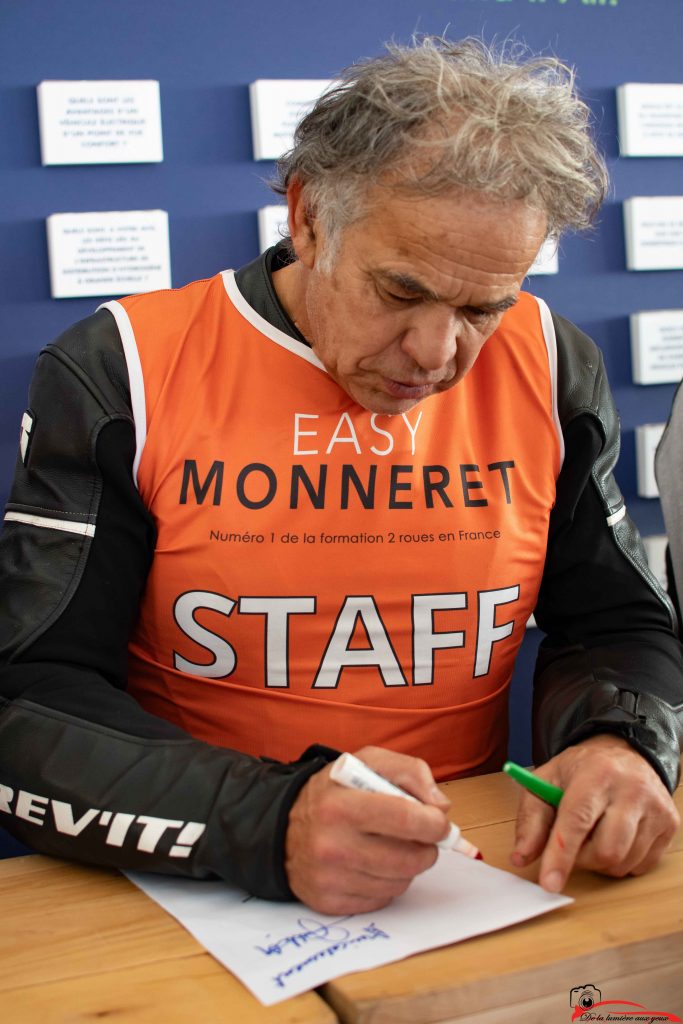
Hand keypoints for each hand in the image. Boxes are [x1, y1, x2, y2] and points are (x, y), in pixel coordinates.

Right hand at [285, 745, 450, 914]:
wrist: (282, 826)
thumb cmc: (334, 793)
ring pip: (400, 883)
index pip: (406, 818)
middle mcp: (332, 843)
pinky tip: (373, 865)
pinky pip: (382, 900)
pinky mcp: (328, 902)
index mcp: (342, 803)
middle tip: (421, 837)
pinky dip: (387, 884)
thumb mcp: (366, 763)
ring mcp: (329, 877)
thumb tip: (441, 807)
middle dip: (427, 848)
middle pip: (409, 858)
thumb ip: (410, 771)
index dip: (434, 823)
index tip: (438, 821)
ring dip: (407, 866)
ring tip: (392, 847)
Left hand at [511, 735, 679, 891]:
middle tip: (574, 842)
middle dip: (582, 859)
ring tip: (595, 833)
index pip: (577, 820)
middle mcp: (631, 789)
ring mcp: (655, 807)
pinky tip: (616, 836)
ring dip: (600, 862)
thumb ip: (531, 820)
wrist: (624, 753)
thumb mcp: (546, 782)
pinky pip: (642, 865)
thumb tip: (521, 857)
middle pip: (606, 850)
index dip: (561, 855)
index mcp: (596, 773)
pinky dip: (622, 861)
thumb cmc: (581, 771)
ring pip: (623, 862)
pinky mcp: (669, 823)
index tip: (549, 883)